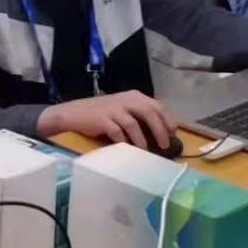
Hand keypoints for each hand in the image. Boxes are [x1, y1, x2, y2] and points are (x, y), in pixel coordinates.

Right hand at [37, 91, 177, 148]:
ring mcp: (114, 109)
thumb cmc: (102, 113)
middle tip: (165, 145)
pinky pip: (117, 132)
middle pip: (149, 112)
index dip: (167, 119)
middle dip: (160, 130)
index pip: (157, 105)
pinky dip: (124, 142)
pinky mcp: (102, 120)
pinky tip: (127, 149)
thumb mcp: (123, 109)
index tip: (174, 133)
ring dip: (142, 140)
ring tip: (146, 151)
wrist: (74, 114)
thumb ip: (140, 115)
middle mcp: (126, 100)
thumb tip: (161, 132)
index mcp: (134, 96)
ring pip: (134, 124)